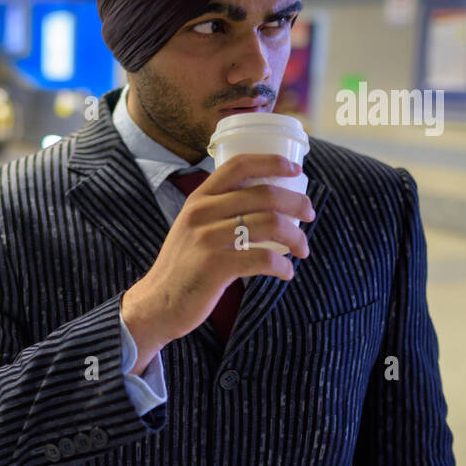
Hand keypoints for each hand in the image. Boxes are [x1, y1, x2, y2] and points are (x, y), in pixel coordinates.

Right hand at [121, 154, 314, 371]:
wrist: (156, 304)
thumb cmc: (183, 267)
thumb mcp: (191, 228)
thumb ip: (218, 212)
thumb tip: (264, 203)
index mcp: (198, 199)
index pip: (238, 165)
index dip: (272, 161)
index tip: (295, 169)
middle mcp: (201, 213)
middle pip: (264, 194)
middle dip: (297, 203)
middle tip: (309, 215)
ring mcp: (206, 239)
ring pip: (270, 223)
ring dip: (296, 236)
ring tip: (302, 249)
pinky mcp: (214, 267)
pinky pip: (263, 258)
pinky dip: (282, 266)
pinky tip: (286, 273)